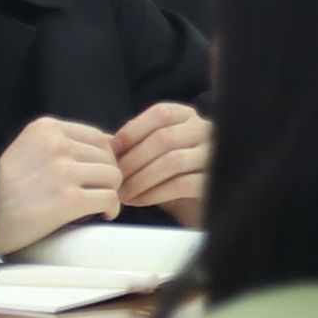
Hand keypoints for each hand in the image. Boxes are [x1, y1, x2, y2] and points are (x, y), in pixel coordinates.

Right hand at [0, 118, 128, 257]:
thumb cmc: (2, 189)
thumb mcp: (28, 149)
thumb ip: (60, 144)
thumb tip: (111, 145)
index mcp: (47, 128)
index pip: (98, 137)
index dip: (103, 159)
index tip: (96, 177)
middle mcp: (57, 144)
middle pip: (108, 157)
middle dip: (107, 177)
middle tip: (98, 193)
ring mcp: (63, 171)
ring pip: (113, 176)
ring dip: (110, 192)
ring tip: (97, 204)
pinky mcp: (68, 199)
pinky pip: (109, 199)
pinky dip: (111, 209)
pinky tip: (103, 215)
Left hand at [109, 105, 209, 222]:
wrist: (201, 205)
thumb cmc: (171, 176)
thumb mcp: (152, 155)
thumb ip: (133, 145)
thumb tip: (104, 142)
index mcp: (188, 117)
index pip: (161, 113)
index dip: (132, 131)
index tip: (111, 152)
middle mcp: (205, 131)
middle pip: (164, 139)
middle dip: (132, 160)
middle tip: (114, 180)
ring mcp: (214, 156)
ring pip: (172, 162)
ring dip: (140, 179)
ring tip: (123, 194)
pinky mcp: (213, 183)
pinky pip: (181, 185)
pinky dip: (154, 194)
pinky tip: (138, 201)